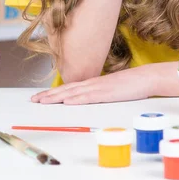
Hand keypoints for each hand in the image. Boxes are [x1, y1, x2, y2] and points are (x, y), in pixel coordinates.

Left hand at [31, 65, 157, 104]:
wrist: (146, 77)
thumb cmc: (130, 84)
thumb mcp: (110, 89)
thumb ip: (98, 93)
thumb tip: (87, 99)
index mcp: (92, 83)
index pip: (68, 88)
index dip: (53, 93)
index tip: (39, 97)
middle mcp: (92, 83)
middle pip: (66, 89)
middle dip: (48, 95)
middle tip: (33, 100)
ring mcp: (99, 87)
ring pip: (74, 93)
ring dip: (57, 97)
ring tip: (43, 101)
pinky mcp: (107, 93)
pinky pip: (89, 96)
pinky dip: (77, 99)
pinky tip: (67, 102)